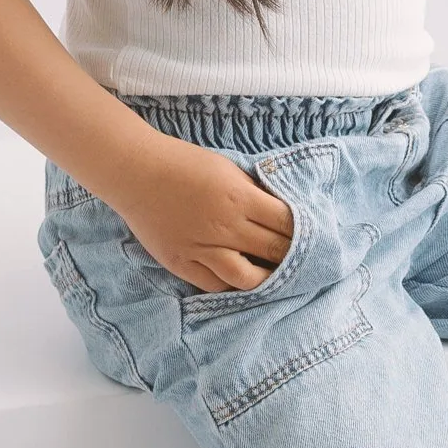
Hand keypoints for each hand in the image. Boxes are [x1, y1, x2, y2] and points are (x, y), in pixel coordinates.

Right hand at [110, 136, 295, 292]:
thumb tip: (280, 212)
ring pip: (248, 278)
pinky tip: (239, 277)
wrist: (135, 171)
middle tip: (303, 260)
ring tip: (274, 276)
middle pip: (274, 251)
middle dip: (293, 256)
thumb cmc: (183, 163)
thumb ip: (253, 192)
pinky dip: (231, 283)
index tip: (313, 236)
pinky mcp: (182, 263)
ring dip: (267, 279)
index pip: (288, 223)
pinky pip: (215, 284)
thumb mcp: (228, 167)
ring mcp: (202, 249)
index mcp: (240, 198)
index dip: (305, 232)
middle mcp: (225, 227)